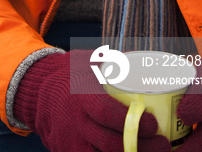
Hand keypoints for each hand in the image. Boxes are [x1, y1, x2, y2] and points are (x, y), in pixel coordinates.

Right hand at [14, 50, 170, 150]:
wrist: (37, 92)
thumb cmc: (69, 75)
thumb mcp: (88, 61)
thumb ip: (113, 62)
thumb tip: (143, 58)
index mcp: (82, 97)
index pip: (107, 114)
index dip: (133, 122)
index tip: (154, 124)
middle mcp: (76, 123)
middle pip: (111, 144)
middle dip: (142, 149)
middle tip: (164, 146)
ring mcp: (71, 143)